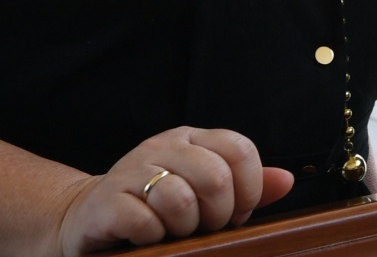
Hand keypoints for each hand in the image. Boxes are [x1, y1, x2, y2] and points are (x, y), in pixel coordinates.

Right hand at [55, 127, 292, 256]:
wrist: (88, 219)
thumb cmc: (155, 208)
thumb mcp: (202, 194)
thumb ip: (245, 188)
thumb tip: (287, 181)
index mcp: (191, 139)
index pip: (239, 150)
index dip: (249, 189)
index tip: (237, 213)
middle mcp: (162, 146)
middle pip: (215, 176)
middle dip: (219, 214)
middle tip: (205, 228)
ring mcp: (132, 170)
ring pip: (180, 199)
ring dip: (184, 228)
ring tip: (173, 232)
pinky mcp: (107, 200)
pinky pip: (145, 220)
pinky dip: (153, 237)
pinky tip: (147, 237)